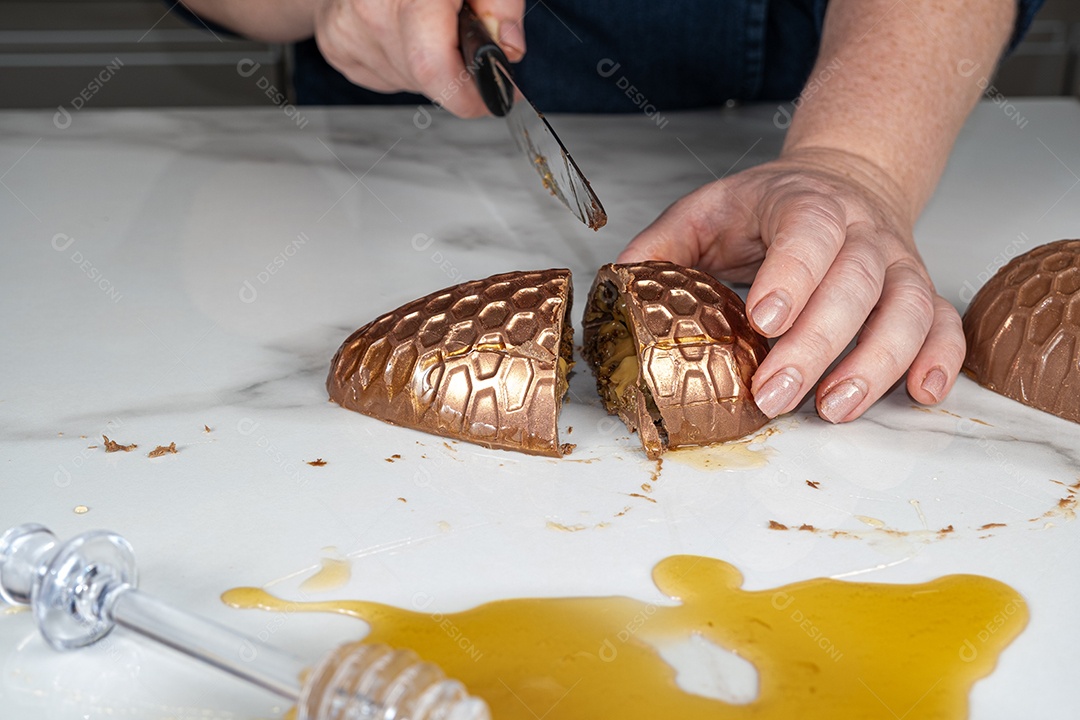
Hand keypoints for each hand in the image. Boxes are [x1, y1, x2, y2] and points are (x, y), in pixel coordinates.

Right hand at [313, 0, 525, 116]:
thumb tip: (510, 49)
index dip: (466, 94)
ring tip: (426, 30)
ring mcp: (347, 30)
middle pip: (424, 77)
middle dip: (454, 74)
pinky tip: (401, 34)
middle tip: (464, 48)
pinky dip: (404, 65)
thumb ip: (500, 4)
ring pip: (407, 81)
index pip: (432, 64)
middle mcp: (371, 8)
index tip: (493, 98)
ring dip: (428, 68)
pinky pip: (385, 77)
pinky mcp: (335, 46)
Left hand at [617, 147, 965, 422]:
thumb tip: (617, 287)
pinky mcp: (921, 292)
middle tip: (775, 392)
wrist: (844, 180)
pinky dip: (941, 360)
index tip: (763, 320)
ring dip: (877, 363)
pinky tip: (921, 393)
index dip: (791, 275)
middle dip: (816, 344)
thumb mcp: (707, 210)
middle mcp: (861, 232)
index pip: (808, 230)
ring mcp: (898, 263)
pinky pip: (945, 325)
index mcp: (804, 203)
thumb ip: (661, 245)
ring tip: (835, 408)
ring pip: (908, 309)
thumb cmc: (767, 207)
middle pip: (855, 284)